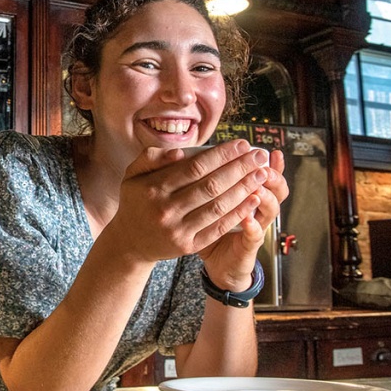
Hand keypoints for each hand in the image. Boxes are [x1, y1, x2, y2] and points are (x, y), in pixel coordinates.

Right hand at [108, 140, 279, 273]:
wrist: (129, 242)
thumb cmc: (136, 202)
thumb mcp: (132, 175)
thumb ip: (151, 158)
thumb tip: (179, 152)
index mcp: (153, 188)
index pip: (195, 167)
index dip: (222, 155)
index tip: (242, 144)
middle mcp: (165, 209)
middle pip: (211, 185)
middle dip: (240, 168)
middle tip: (260, 156)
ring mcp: (177, 230)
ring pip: (218, 206)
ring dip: (244, 189)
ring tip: (262, 174)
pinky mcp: (187, 246)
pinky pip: (217, 228)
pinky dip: (237, 213)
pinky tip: (253, 200)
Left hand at [200, 147, 288, 290]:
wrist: (218, 262)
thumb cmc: (209, 227)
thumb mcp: (206, 202)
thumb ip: (202, 180)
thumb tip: (184, 155)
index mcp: (246, 194)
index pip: (262, 172)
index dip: (258, 159)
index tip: (254, 144)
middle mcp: (257, 208)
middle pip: (272, 186)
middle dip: (266, 171)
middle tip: (261, 158)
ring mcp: (256, 227)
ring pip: (270, 208)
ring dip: (264, 195)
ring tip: (258, 184)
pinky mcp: (250, 246)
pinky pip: (255, 236)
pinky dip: (253, 226)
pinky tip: (248, 219)